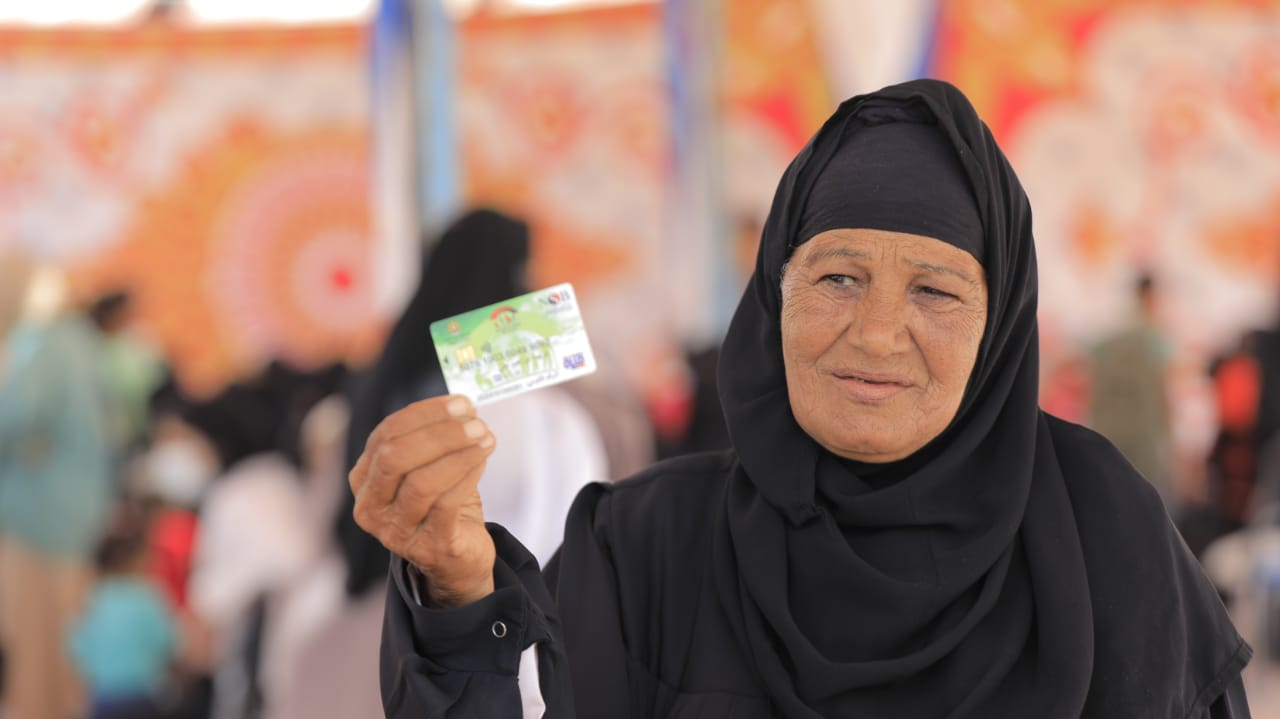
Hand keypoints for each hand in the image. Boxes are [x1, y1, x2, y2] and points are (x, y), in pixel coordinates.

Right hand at [349, 395, 496, 606]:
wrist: (457, 559)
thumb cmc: (442, 505)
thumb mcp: (428, 468)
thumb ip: (434, 438)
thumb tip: (462, 406)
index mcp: (365, 479)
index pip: (386, 435)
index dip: (424, 414)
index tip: (460, 403)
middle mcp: (371, 507)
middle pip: (395, 457)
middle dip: (439, 433)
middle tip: (475, 422)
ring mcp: (395, 531)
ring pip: (421, 482)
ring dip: (458, 454)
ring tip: (486, 439)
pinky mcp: (427, 547)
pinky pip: (446, 504)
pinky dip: (467, 476)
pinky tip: (482, 462)